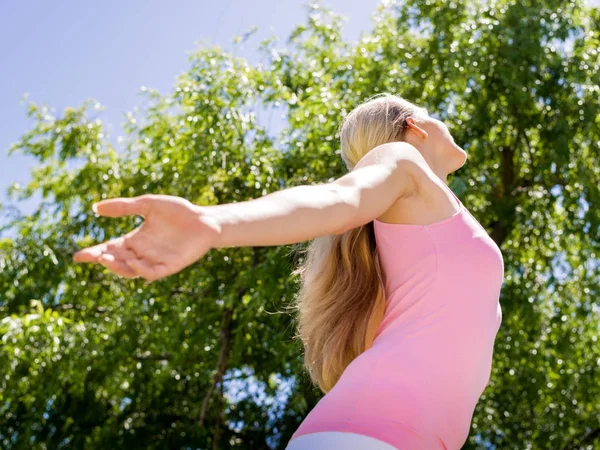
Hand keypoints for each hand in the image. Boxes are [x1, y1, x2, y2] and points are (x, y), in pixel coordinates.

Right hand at [73, 194, 219, 279]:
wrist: (205, 219)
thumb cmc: (178, 211)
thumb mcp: (148, 205)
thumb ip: (124, 207)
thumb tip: (95, 207)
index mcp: (135, 240)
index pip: (110, 249)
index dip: (94, 253)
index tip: (78, 256)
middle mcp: (143, 253)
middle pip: (118, 261)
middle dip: (104, 260)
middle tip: (94, 255)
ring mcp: (156, 261)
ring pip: (132, 270)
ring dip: (119, 267)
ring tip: (106, 259)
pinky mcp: (170, 266)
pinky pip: (152, 273)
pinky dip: (142, 270)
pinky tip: (135, 262)